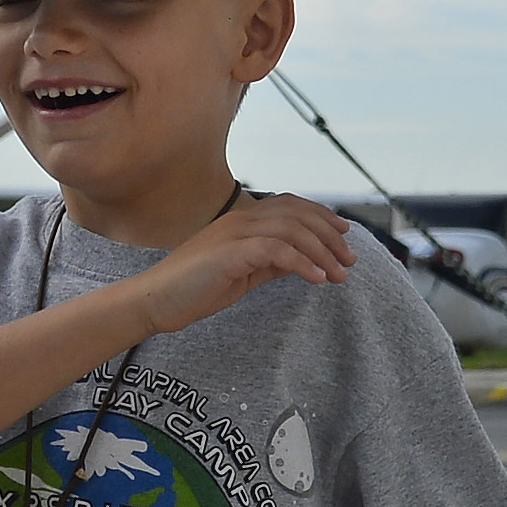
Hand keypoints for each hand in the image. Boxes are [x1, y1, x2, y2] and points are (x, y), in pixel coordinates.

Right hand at [127, 194, 356, 341]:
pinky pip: (277, 251)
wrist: (155, 300)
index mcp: (242, 220)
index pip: (291, 205)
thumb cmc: (194, 289)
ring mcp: (234, 233)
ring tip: (339, 274)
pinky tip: (318, 279)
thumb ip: (270, 262)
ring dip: (322, 252)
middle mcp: (240, 219)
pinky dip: (303, 263)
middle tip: (350, 260)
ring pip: (292, 231)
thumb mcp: (243, 272)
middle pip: (298, 215)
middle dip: (330, 236)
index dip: (322, 216)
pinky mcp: (230, 253)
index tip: (345, 235)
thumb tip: (303, 262)